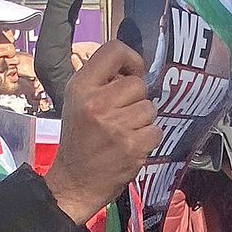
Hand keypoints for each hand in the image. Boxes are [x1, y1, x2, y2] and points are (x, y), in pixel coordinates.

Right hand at [44, 41, 159, 224]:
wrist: (74, 181)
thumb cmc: (80, 138)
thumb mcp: (78, 101)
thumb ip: (101, 80)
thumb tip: (134, 67)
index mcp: (81, 86)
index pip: (114, 50)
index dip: (131, 60)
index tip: (131, 74)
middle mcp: (97, 102)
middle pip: (138, 84)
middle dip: (135, 100)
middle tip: (120, 116)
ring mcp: (115, 125)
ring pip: (150, 108)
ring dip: (142, 121)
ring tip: (123, 132)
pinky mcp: (131, 146)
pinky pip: (156, 131)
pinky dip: (148, 139)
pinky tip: (131, 146)